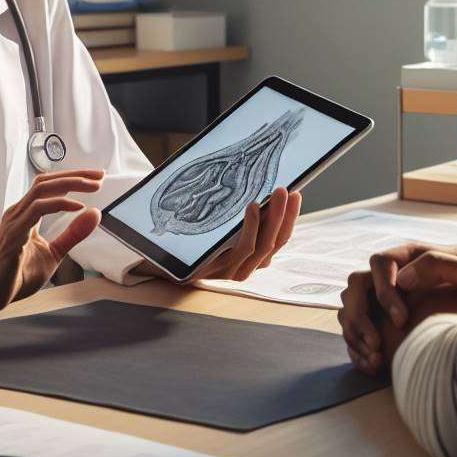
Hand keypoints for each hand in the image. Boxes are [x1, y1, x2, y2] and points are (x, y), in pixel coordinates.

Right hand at [0, 168, 103, 316]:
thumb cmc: (16, 275)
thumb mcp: (54, 253)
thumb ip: (73, 234)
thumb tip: (94, 214)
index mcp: (26, 214)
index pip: (50, 185)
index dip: (74, 177)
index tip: (97, 177)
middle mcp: (18, 213)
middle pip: (46, 181)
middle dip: (75, 175)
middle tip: (99, 176)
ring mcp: (14, 221)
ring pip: (41, 189)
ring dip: (69, 184)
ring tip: (92, 186)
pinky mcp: (14, 235)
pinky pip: (36, 210)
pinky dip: (58, 204)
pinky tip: (77, 206)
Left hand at [185, 186, 300, 282]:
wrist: (159, 257)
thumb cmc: (194, 236)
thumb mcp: (222, 224)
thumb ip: (242, 214)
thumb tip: (262, 184)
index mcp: (251, 258)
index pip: (280, 239)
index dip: (290, 217)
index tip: (296, 194)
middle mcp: (246, 268)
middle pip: (275, 243)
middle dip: (285, 215)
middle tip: (287, 191)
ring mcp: (232, 272)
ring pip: (262, 246)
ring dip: (273, 219)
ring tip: (275, 195)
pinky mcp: (217, 270)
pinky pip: (243, 249)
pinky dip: (252, 227)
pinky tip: (252, 207)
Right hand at [339, 244, 456, 375]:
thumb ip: (443, 265)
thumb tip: (403, 279)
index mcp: (420, 259)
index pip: (382, 261)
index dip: (384, 289)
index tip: (400, 320)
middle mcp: (402, 280)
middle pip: (357, 283)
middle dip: (361, 313)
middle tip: (378, 344)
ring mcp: (393, 306)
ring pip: (352, 308)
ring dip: (355, 333)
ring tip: (375, 359)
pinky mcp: (391, 333)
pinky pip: (358, 335)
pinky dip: (358, 350)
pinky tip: (375, 368)